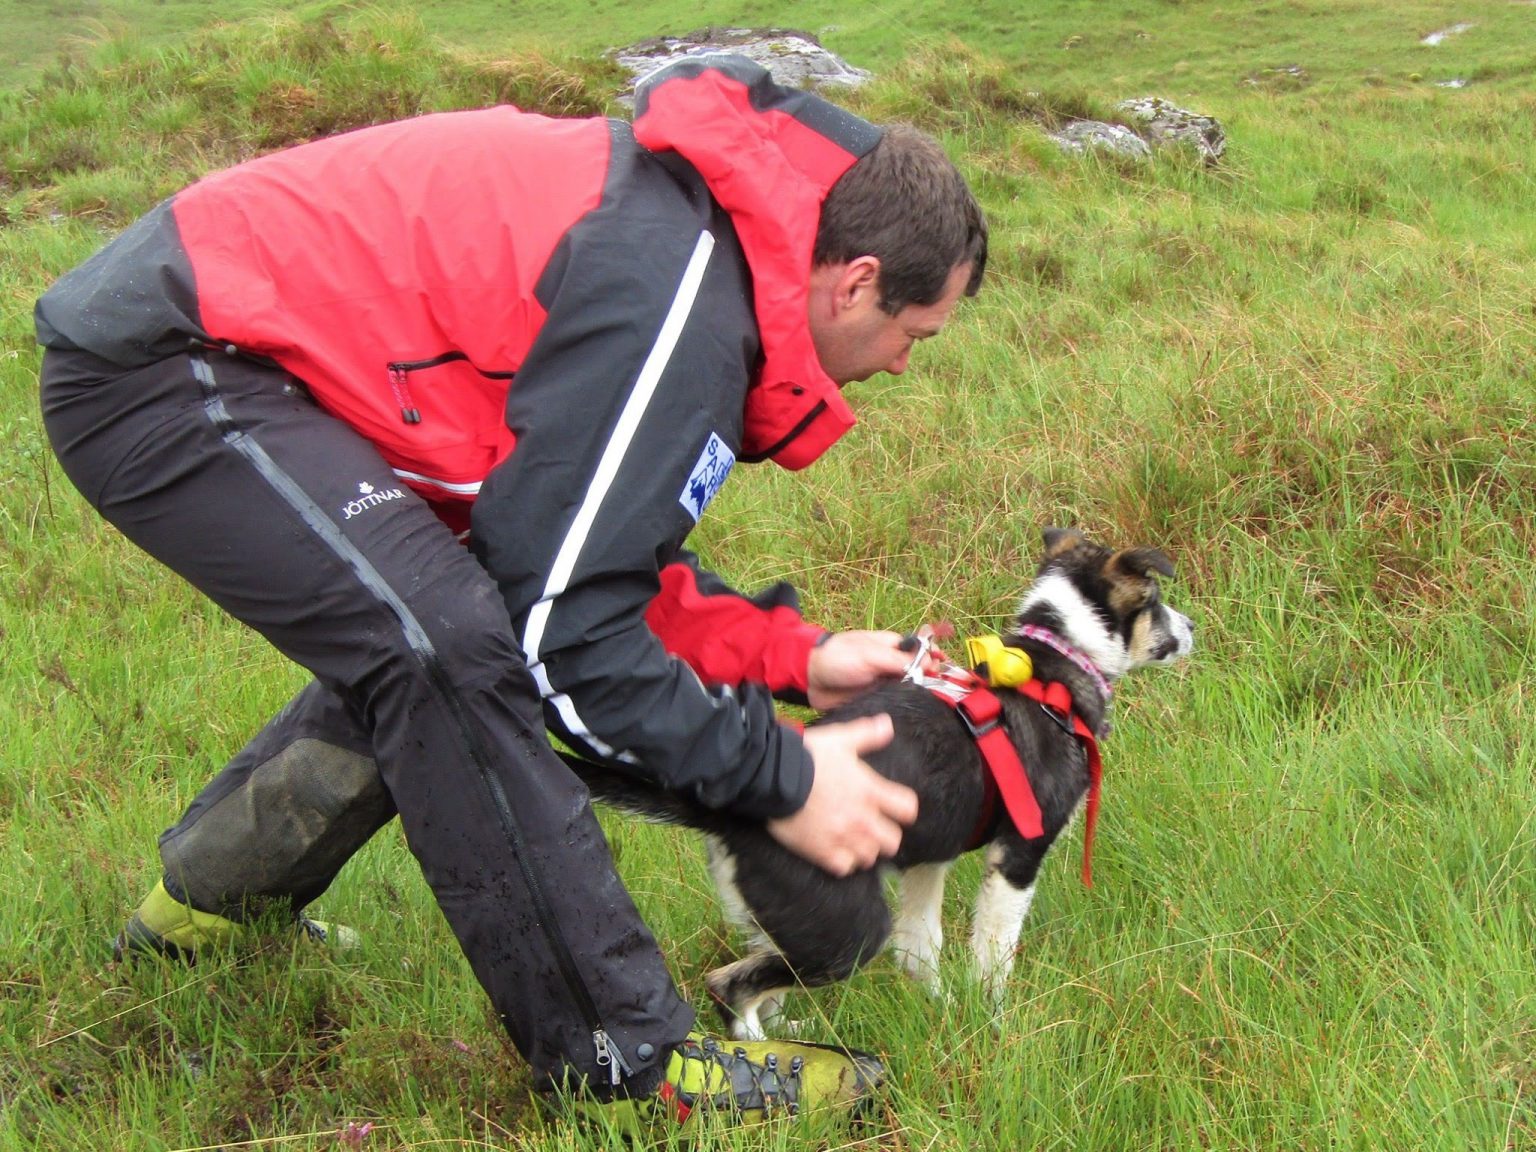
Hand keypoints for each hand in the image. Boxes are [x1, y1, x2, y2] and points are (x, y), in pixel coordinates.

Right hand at [767, 714, 918, 875]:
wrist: (774, 776)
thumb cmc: (809, 755)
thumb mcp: (840, 739)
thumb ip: (867, 734)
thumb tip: (888, 724)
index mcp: (870, 791)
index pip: (907, 809)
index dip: (903, 809)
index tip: (894, 807)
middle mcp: (862, 818)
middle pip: (892, 841)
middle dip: (885, 834)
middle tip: (872, 827)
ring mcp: (843, 837)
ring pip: (869, 857)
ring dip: (864, 849)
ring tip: (853, 840)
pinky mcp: (822, 852)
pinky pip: (845, 868)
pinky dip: (842, 862)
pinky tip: (835, 850)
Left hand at [806, 629, 943, 709]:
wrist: (809, 678)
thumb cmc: (837, 657)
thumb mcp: (869, 655)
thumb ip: (897, 659)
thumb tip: (926, 662)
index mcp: (890, 647)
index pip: (919, 650)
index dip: (932, 657)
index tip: (941, 666)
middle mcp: (889, 665)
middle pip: (918, 671)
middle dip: (930, 678)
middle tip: (941, 687)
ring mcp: (882, 683)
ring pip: (908, 690)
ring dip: (917, 695)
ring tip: (932, 703)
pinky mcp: (874, 700)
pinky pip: (893, 704)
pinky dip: (902, 708)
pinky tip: (912, 715)